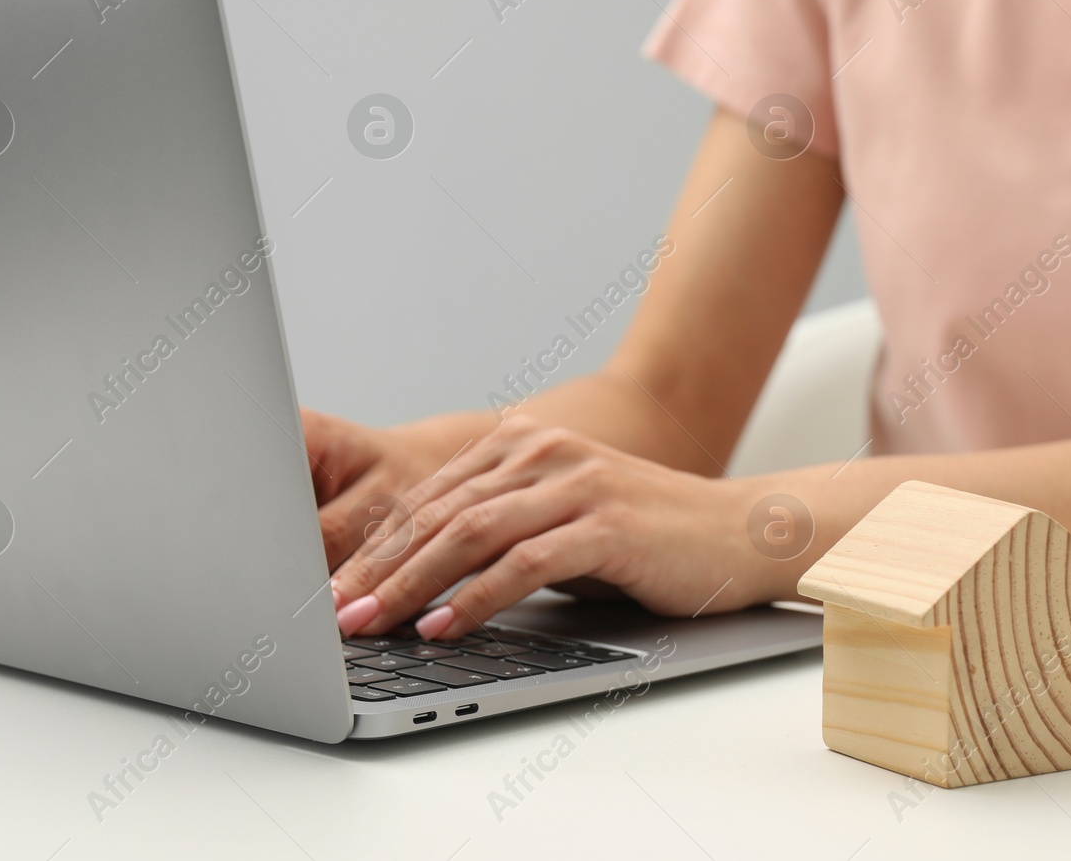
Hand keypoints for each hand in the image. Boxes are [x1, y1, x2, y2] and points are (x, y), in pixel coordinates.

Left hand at [327, 416, 795, 639]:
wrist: (737, 533)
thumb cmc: (643, 537)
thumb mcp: (557, 522)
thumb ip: (496, 533)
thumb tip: (415, 581)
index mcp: (522, 442)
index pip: (429, 496)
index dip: (375, 545)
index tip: (334, 589)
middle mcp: (543, 451)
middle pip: (438, 512)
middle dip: (378, 567)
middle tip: (334, 612)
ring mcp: (576, 482)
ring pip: (470, 533)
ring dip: (412, 584)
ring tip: (372, 623)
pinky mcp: (605, 523)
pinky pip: (524, 563)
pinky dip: (475, 599)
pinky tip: (443, 627)